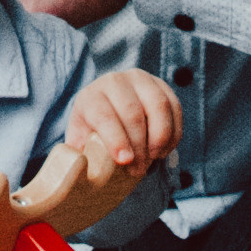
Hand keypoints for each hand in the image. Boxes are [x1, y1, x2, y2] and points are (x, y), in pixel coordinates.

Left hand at [61, 68, 181, 169]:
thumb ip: (77, 159)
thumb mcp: (79, 146)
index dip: (115, 139)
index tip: (125, 161)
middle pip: (132, 113)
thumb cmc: (93, 137)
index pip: (104, 115)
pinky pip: (174, 107)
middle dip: (139, 146)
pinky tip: (164, 149)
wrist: (108, 116)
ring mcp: (140, 80)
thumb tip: (77, 169)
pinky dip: (174, 132)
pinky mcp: (161, 85)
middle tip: (138, 170)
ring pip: (158, 107)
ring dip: (160, 138)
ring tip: (154, 158)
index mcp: (90, 97)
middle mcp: (114, 82)